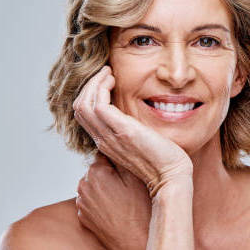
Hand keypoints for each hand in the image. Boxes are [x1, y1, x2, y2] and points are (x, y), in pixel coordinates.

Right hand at [73, 65, 192, 196]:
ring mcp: (109, 135)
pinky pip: (99, 104)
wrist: (171, 176)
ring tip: (109, 73)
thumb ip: (127, 129)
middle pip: (79, 107)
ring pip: (84, 104)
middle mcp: (102, 139)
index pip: (83, 114)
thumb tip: (129, 112)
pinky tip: (114, 80)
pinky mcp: (122, 130)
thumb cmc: (160, 159)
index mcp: (105, 141)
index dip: (90, 94)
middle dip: (89, 85)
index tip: (106, 81)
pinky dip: (102, 87)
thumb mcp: (137, 141)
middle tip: (106, 73)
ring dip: (94, 83)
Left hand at [76, 152, 150, 249]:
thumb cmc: (139, 210)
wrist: (135, 242)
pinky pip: (91, 198)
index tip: (126, 163)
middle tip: (127, 182)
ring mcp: (82, 202)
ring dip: (105, 184)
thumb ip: (120, 155)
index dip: (117, 157)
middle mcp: (84, 185)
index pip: (104, 152)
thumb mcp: (135, 176)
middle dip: (110, 171)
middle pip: (98, 167)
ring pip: (94, 183)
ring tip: (122, 195)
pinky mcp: (83, 216)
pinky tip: (115, 205)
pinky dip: (100, 198)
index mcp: (95, 172)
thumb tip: (113, 143)